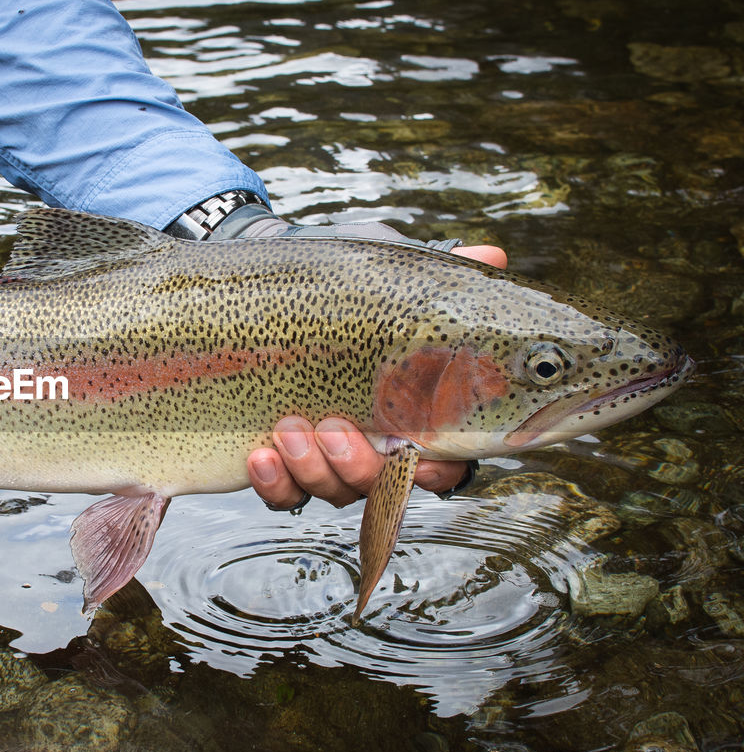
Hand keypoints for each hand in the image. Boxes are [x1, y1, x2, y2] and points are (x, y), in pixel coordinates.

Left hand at [207, 202, 507, 508]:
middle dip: (357, 464)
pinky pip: (284, 496)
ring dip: (312, 467)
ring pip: (332, 491)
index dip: (437, 470)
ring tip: (288, 428)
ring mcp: (327, 462)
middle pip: (379, 484)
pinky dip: (275, 483)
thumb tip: (492, 255)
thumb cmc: (341, 295)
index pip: (441, 463)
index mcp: (412, 417)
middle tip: (333, 426)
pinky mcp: (283, 469)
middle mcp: (374, 448)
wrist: (266, 294)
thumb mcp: (387, 282)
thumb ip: (440, 279)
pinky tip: (260, 456)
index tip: (421, 458)